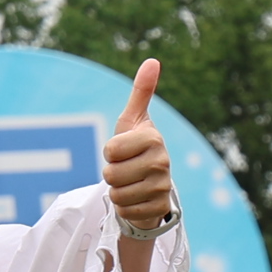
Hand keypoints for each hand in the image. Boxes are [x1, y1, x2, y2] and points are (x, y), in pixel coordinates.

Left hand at [102, 60, 176, 231]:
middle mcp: (162, 163)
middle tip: (125, 169)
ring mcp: (162, 188)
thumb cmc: (136, 147)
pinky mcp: (159, 210)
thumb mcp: (133, 120)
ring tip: (130, 184)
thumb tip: (152, 60)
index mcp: (153, 139)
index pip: (110, 150)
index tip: (122, 150)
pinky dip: (126, 208)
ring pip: (116, 195)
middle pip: (111, 174)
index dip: (109, 152)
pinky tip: (136, 199)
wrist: (152, 183)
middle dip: (112, 174)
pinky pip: (126, 211)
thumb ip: (141, 91)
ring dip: (117, 191)